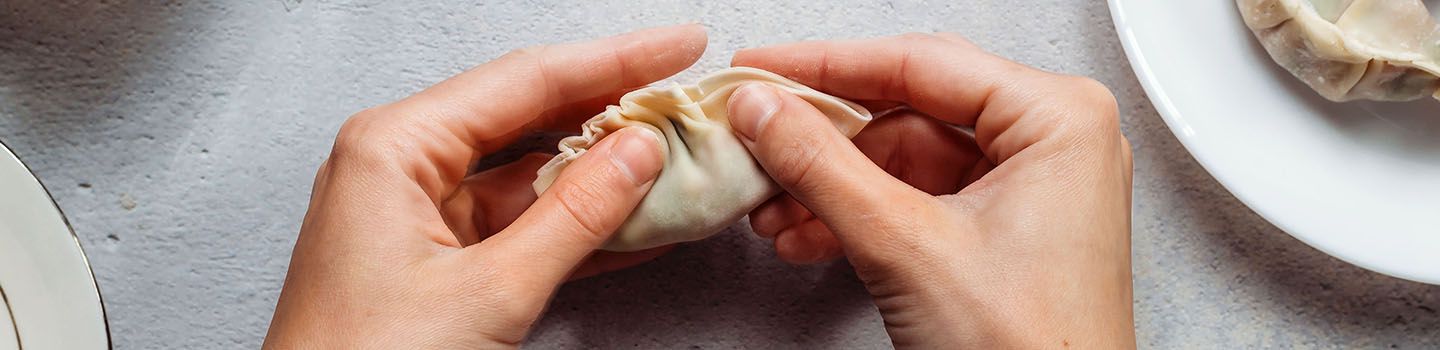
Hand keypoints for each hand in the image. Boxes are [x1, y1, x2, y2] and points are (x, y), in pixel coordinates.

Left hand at [263, 25, 705, 347]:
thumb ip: (574, 217)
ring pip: (530, 173)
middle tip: (683, 94)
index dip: (614, 60)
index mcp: (394, 147)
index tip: (677, 46)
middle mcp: (401, 165)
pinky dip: (577, 225)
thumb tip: (637, 153)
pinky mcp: (436, 259)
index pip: (525, 80)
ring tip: (675, 158)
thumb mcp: (489, 292)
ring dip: (603, 172)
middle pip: (528, 114)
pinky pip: (520, 223)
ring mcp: (418, 213)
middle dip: (612, 108)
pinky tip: (635, 221)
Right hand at [726, 33, 1134, 347]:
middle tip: (757, 132)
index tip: (761, 68)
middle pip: (907, 108)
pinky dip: (858, 216)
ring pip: (901, 159)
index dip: (825, 66)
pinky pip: (914, 200)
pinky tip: (806, 235)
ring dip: (830, 185)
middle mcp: (1050, 142)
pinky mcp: (1001, 231)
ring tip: (772, 205)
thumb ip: (823, 166)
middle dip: (823, 137)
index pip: (919, 63)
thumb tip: (766, 109)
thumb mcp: (906, 245)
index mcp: (1056, 119)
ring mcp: (1027, 188)